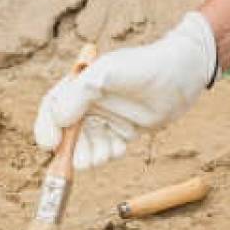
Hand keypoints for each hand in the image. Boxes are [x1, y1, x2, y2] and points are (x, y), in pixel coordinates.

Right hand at [33, 11, 217, 168]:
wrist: (182, 73)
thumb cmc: (144, 67)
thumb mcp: (107, 74)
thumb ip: (79, 94)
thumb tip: (58, 119)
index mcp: (80, 84)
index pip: (52, 108)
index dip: (46, 127)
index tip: (51, 144)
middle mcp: (89, 102)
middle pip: (67, 134)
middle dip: (73, 150)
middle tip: (85, 162)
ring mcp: (106, 117)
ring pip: (87, 146)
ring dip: (92, 155)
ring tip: (109, 152)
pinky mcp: (123, 129)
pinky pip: (107, 149)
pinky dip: (110, 153)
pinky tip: (123, 145)